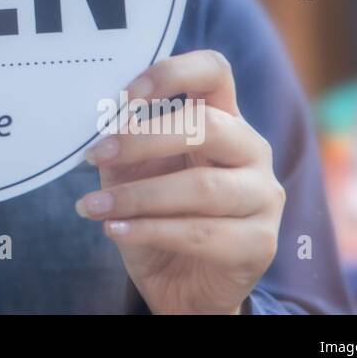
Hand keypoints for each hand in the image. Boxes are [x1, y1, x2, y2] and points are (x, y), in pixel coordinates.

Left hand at [77, 50, 285, 313]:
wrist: (182, 286)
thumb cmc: (157, 214)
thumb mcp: (133, 171)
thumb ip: (123, 142)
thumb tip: (100, 118)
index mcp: (223, 119)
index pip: (213, 71)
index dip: (172, 72)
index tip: (125, 96)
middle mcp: (251, 150)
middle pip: (208, 126)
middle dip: (144, 139)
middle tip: (95, 156)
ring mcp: (263, 196)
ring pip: (202, 187)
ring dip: (137, 196)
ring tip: (93, 205)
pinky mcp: (260, 243)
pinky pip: (201, 233)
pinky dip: (149, 231)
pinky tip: (115, 230)